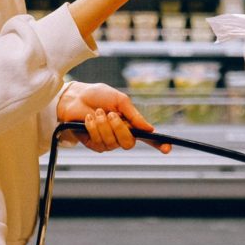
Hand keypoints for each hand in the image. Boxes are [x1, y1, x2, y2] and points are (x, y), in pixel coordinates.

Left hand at [56, 82, 170, 153]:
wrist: (76, 97)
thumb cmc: (98, 96)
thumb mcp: (120, 100)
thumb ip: (134, 115)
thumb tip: (150, 129)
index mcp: (131, 123)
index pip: (148, 138)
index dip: (159, 144)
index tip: (168, 148)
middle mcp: (121, 135)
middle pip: (129, 143)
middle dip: (119, 129)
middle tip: (111, 114)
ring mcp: (108, 141)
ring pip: (112, 143)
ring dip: (103, 126)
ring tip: (97, 112)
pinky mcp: (94, 144)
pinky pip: (99, 142)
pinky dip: (94, 128)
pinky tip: (89, 119)